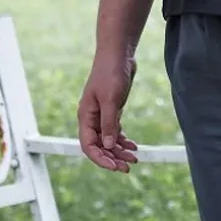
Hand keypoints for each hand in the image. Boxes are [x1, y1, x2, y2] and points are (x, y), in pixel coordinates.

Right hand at [77, 52, 138, 172]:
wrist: (118, 53)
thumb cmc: (111, 73)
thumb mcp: (111, 99)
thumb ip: (109, 123)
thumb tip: (107, 145)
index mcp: (86, 116)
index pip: (88, 145)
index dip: (100, 158)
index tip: (115, 166)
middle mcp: (92, 118)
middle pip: (99, 145)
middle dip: (113, 157)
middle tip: (129, 166)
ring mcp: (102, 114)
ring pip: (108, 139)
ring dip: (120, 150)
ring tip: (135, 158)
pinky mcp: (112, 110)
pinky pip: (115, 130)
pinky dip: (123, 139)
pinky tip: (132, 145)